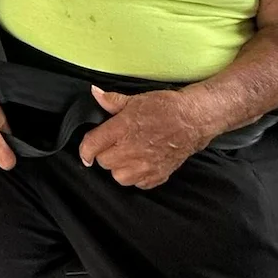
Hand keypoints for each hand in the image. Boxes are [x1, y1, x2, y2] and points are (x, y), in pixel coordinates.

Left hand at [79, 87, 210, 188]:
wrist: (193, 120)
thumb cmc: (165, 108)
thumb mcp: (136, 100)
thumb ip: (112, 101)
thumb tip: (94, 93)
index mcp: (121, 129)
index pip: (92, 145)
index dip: (84, 150)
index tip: (85, 152)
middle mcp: (130, 150)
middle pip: (104, 162)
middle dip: (105, 154)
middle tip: (115, 144)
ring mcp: (145, 166)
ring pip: (118, 177)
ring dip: (119, 168)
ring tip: (127, 155)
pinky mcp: (157, 176)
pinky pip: (137, 184)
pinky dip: (136, 177)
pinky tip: (141, 163)